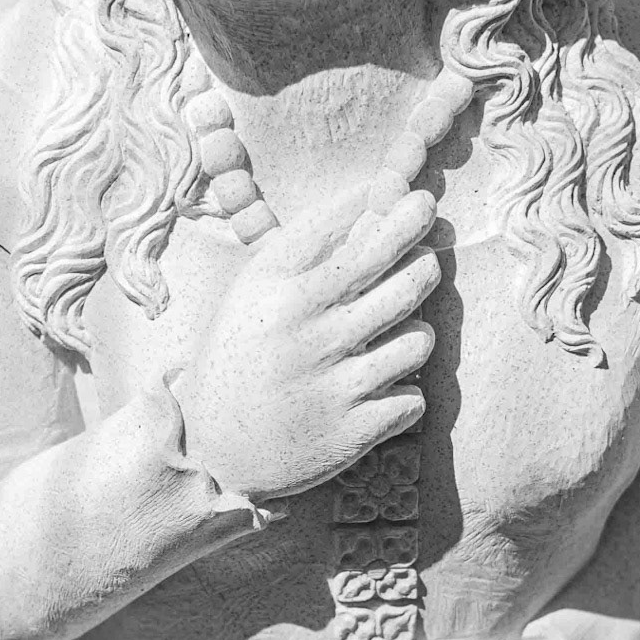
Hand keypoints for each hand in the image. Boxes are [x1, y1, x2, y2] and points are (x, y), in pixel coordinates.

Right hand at [176, 184, 440, 501]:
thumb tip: (378, 192)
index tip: (417, 200)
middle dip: (424, 265)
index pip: (359, 239)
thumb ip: (312, 243)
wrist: (215, 447)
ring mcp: (331, 387)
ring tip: (392, 335)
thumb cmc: (245, 351)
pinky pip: (415, 399)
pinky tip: (376, 390)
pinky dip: (403, 393)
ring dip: (414, 335)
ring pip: (418, 340)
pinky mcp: (351, 433)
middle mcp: (306, 335)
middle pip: (404, 282)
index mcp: (279, 293)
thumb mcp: (257, 289)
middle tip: (423, 261)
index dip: (399, 213)